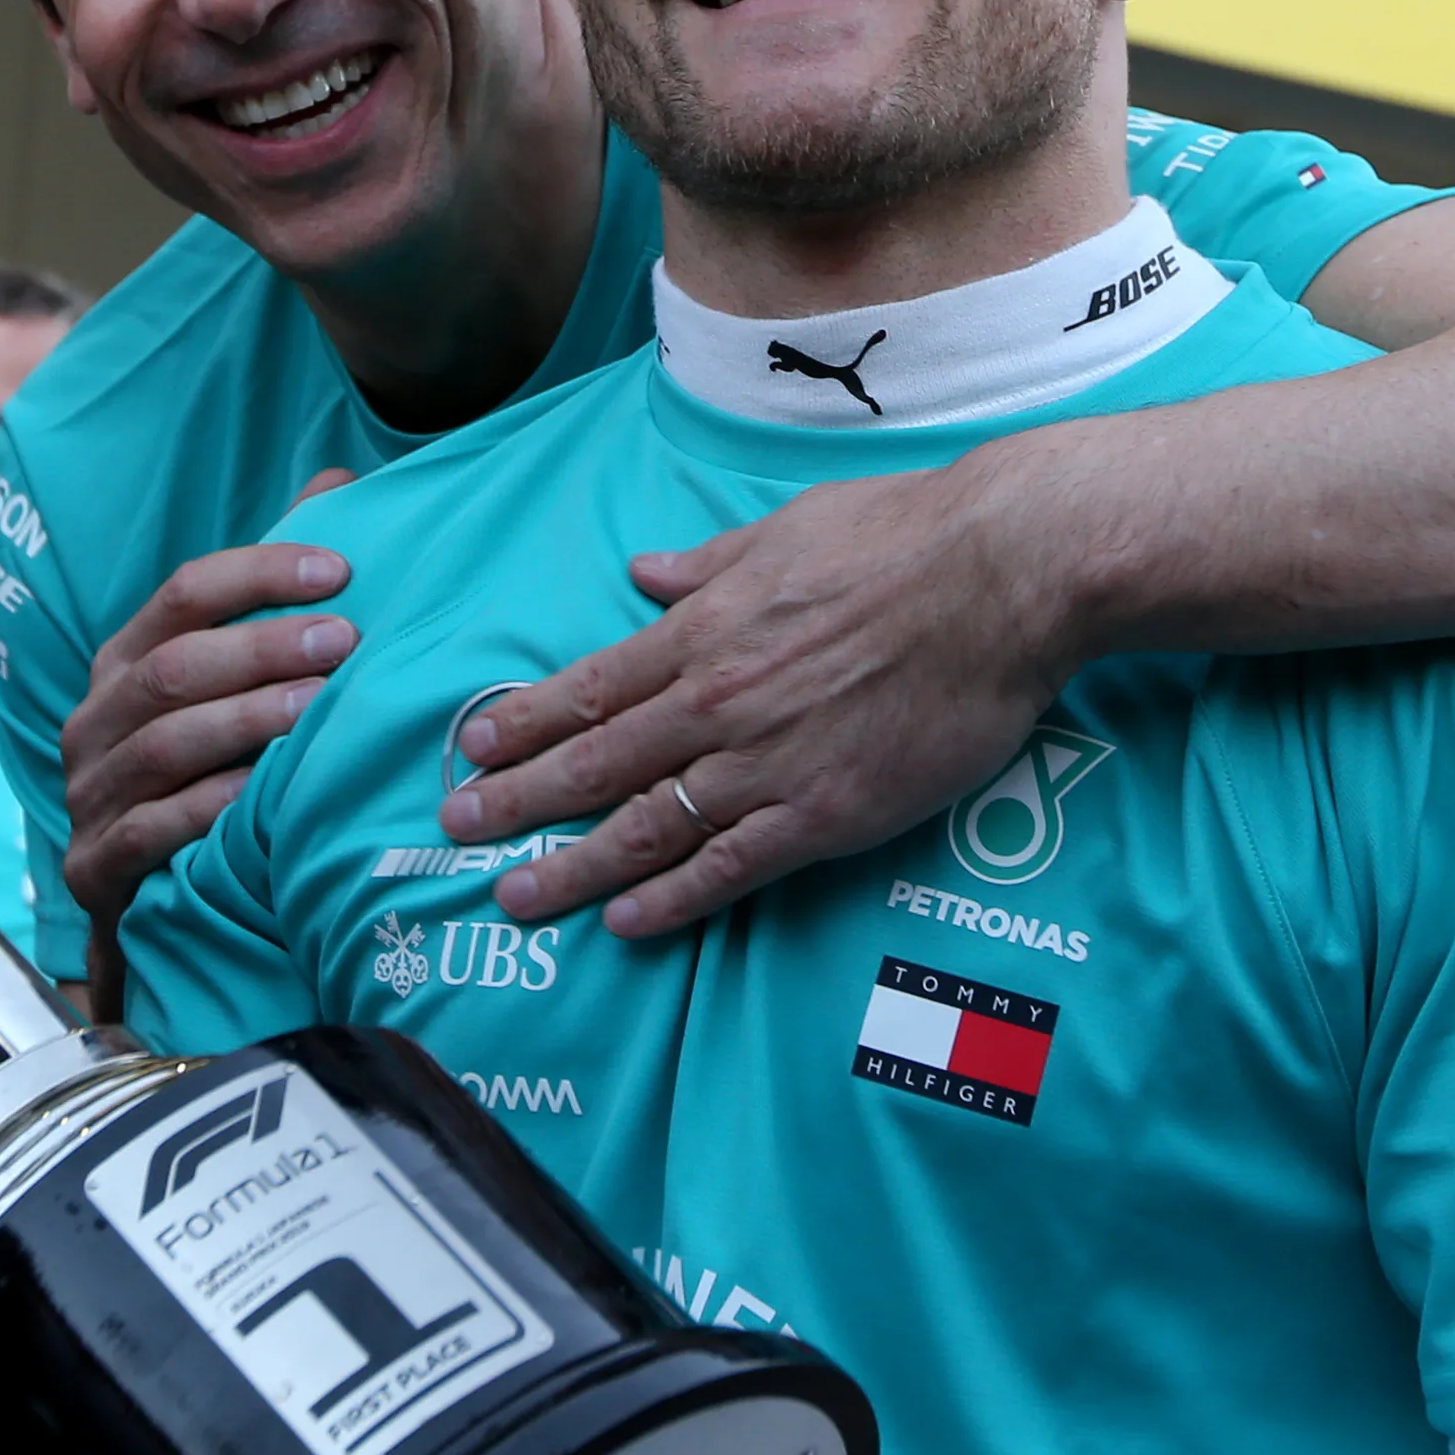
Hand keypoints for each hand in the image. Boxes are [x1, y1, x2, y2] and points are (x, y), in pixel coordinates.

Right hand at [61, 474, 359, 990]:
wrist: (149, 907)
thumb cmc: (207, 772)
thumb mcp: (231, 682)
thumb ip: (273, 592)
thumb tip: (336, 483)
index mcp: (124, 662)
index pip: (182, 592)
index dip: (258, 573)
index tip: (339, 569)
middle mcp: (95, 721)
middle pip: (174, 666)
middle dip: (262, 648)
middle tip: (346, 640)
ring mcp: (90, 795)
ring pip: (165, 744)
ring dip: (246, 721)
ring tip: (320, 707)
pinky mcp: (96, 868)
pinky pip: (151, 830)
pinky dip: (210, 807)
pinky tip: (266, 795)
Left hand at [437, 446, 1091, 935]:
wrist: (999, 578)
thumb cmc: (900, 537)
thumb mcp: (783, 532)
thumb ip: (706, 565)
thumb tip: (644, 573)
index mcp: (703, 630)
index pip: (591, 687)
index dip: (525, 723)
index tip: (472, 748)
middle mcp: (717, 701)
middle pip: (597, 762)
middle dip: (518, 800)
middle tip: (456, 828)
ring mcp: (767, 763)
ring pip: (647, 825)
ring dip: (572, 865)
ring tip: (512, 894)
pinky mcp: (825, 813)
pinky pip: (730, 868)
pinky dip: (672, 899)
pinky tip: (625, 922)